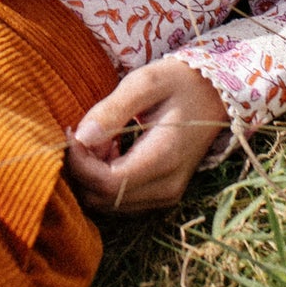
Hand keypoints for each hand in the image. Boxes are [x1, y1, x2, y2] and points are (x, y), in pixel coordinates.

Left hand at [65, 59, 229, 214]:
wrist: (214, 96)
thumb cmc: (177, 83)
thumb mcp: (145, 83)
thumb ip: (112, 110)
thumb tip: (82, 136)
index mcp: (164, 159)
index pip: (106, 183)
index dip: (79, 162)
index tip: (71, 131)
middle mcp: (166, 187)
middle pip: (102, 198)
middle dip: (83, 168)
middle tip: (86, 132)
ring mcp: (166, 195)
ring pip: (107, 203)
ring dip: (92, 174)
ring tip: (102, 138)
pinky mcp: (162, 195)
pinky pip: (119, 199)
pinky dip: (104, 179)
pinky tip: (112, 149)